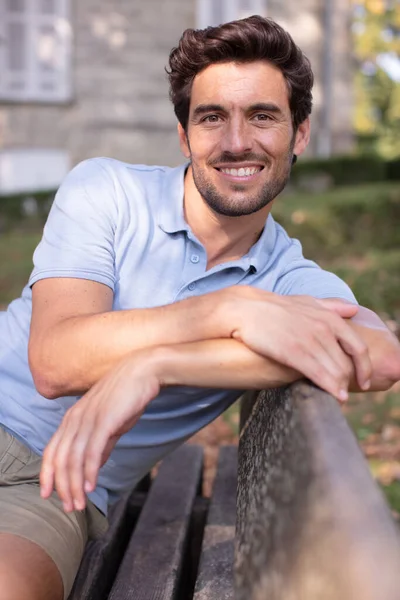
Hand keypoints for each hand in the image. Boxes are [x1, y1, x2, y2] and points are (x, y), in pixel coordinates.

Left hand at [40, 352, 159, 511]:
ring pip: (74, 459)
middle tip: (70, 508)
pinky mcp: (105, 420)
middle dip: (62, 487)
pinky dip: (89, 471)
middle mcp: (75, 418)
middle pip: (60, 459)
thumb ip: (100, 445)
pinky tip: (91, 486)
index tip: (50, 495)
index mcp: (73, 418)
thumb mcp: (110, 423)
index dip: (48, 475)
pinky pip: (92, 451)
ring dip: (75, 485)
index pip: (52, 451)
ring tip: (80, 503)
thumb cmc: (127, 396)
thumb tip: (93, 466)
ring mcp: (89, 419)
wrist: (143, 372)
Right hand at [227, 288, 370, 400]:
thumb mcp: (306, 301)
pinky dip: (331, 388)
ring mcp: (310, 340)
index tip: (365, 379)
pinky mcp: (295, 352)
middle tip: (346, 391)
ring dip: (340, 387)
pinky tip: (334, 397)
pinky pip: (320, 375)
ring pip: (336, 371)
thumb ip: (331, 305)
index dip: (365, 366)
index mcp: (330, 317)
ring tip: (339, 397)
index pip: (358, 347)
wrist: (245, 309)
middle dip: (349, 380)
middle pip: (347, 363)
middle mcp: (324, 328)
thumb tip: (354, 309)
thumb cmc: (275, 307)